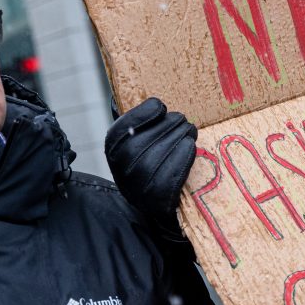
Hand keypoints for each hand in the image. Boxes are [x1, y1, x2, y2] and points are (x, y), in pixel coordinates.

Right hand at [105, 98, 196, 233]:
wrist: (158, 208)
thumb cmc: (152, 165)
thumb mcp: (138, 143)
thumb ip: (134, 124)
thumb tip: (119, 96)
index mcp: (113, 153)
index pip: (121, 130)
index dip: (142, 115)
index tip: (161, 106)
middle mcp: (120, 172)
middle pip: (141, 143)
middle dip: (168, 126)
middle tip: (184, 121)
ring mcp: (137, 189)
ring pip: (156, 158)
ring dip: (178, 139)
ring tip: (190, 132)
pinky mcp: (157, 202)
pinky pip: (170, 177)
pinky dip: (182, 158)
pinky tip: (190, 147)